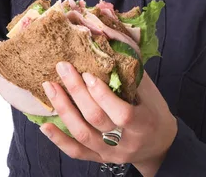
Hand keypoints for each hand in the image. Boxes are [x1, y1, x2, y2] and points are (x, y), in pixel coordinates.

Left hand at [40, 63, 177, 176]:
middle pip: (96, 119)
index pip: (122, 113)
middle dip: (77, 92)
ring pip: (83, 134)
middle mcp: (126, 142)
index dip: (103, 95)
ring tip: (50, 87)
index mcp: (143, 124)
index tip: (88, 73)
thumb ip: (131, 74)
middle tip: (63, 68)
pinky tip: (44, 126)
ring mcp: (110, 153)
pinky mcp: (99, 158)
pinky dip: (59, 140)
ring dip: (64, 109)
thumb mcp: (151, 93)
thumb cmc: (155, 112)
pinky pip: (77, 152)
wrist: (160, 146)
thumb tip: (108, 46)